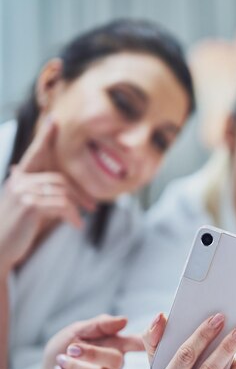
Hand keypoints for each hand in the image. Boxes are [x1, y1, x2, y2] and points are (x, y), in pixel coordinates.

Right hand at [0, 117, 94, 271]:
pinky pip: (62, 204)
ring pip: (63, 192)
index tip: (54, 119)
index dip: (45, 137)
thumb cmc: (14, 228)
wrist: (0, 249)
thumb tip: (20, 169)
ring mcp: (23, 192)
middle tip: (92, 206)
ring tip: (81, 218)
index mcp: (19, 179)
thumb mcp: (23, 205)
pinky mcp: (29, 205)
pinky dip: (73, 216)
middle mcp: (19, 181)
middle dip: (79, 193)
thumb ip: (31, 189)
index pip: (35, 153)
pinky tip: (76, 225)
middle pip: (60, 179)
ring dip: (77, 207)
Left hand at [36, 315, 143, 368]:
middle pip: (117, 360)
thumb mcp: (75, 332)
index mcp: (115, 346)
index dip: (150, 339)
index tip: (158, 331)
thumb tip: (124, 320)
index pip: (137, 344)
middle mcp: (115, 367)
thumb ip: (99, 325)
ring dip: (76, 367)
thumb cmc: (62, 353)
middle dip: (92, 353)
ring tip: (61, 362)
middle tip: (71, 348)